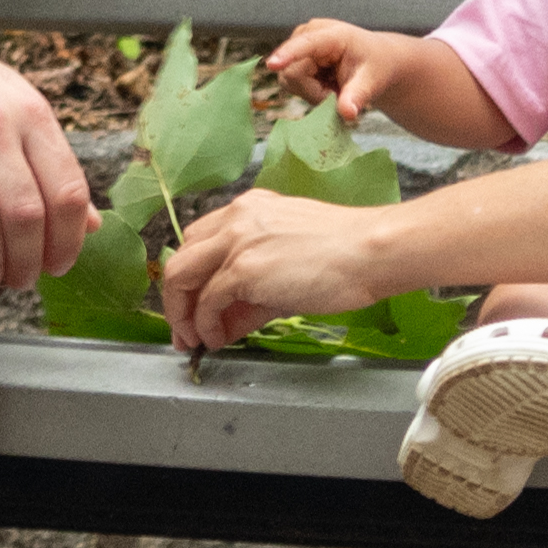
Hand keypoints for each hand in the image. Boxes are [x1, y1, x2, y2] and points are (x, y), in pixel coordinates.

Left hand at [158, 183, 403, 352]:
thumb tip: (229, 320)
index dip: (191, 279)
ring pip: (181, 276)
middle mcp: (236, 217)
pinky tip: (216, 338)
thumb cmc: (345, 255)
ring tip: (194, 339)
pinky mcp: (244, 268)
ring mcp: (237, 240)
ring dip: (181, 315)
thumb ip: (254, 288)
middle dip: (176, 300)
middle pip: (181, 258)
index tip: (193, 305)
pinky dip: (204, 325)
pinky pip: (207, 301)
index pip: (199, 241)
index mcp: (249, 209)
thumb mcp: (288, 262)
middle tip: (183, 329)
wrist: (372, 251)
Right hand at [260, 18, 395, 121]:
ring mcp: (298, 44)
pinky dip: (309, 90)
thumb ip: (357, 97)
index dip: (288, 55)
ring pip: (289, 80)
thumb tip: (347, 113)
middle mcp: (308, 34)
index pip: (306, 44)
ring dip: (312, 92)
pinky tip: (325, 83)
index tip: (272, 64)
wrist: (376, 61)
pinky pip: (291, 83)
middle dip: (314, 92)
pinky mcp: (293, 55)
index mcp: (332, 35)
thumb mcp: (372, 82)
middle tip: (338, 93)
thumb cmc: (376, 66)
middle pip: (292, 73)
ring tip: (333, 86)